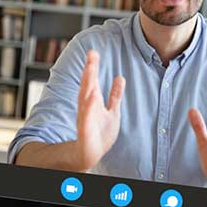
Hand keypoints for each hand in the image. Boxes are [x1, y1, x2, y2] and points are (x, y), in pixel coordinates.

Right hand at [76, 49, 124, 171]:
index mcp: (93, 101)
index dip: (93, 67)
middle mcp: (87, 107)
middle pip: (88, 85)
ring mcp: (85, 118)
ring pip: (85, 98)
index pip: (93, 80)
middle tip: (91, 54)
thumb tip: (120, 77)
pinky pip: (87, 118)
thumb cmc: (100, 134)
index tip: (94, 52)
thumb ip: (115, 95)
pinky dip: (88, 108)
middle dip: (90, 70)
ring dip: (87, 84)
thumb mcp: (112, 111)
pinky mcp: (86, 130)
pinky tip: (92, 97)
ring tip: (91, 70)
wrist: (91, 153)